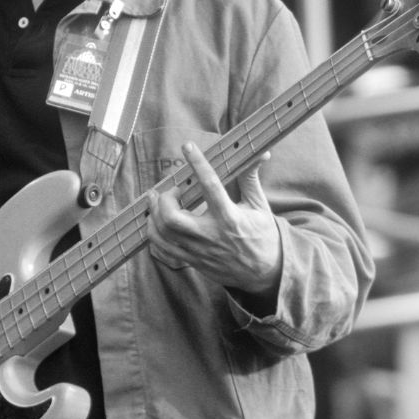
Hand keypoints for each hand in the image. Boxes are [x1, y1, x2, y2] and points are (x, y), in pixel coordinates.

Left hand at [148, 144, 281, 296]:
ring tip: (157, 202)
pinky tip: (157, 223)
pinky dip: (154, 234)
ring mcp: (199, 251)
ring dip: (153, 214)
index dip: (198, 163)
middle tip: (171, 190)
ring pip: (162, 234)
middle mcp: (211, 235)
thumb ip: (251, 179)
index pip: (210, 186)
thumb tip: (261, 153)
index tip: (188, 147)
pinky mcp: (192, 262)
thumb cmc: (262, 235)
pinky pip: (163, 250)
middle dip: (164, 199)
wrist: (264, 272)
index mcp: (230, 218)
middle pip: (172, 218)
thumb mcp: (259, 206)